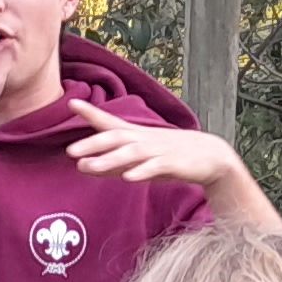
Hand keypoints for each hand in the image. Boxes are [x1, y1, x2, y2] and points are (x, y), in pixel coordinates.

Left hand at [65, 101, 250, 191]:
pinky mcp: (174, 163)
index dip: (91, 113)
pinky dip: (142, 171)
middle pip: (116, 137)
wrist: (211, 157)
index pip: (110, 123)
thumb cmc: (170, 157)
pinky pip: (156, 167)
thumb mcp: (138, 160)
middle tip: (70, 150)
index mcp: (136, 136)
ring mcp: (159, 150)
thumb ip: (111, 163)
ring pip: (131, 152)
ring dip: (110, 159)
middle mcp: (145, 139)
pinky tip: (128, 178)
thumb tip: (81, 166)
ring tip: (89, 166)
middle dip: (93, 143)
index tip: (72, 103)